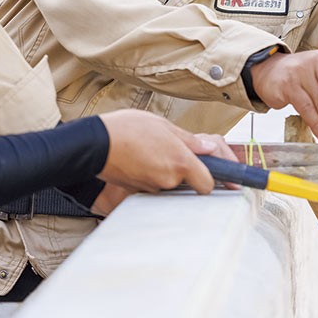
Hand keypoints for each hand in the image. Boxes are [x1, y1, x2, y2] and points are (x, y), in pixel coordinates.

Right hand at [89, 132, 239, 213]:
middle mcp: (168, 179)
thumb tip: (209, 148)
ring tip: (154, 150)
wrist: (94, 144)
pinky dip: (153, 174)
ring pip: (170, 183)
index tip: (224, 181)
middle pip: (188, 182)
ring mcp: (152, 188)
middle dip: (187, 170)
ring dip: (168, 170)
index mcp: (180, 161)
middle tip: (175, 152)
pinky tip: (143, 159)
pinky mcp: (137, 191)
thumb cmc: (127, 129)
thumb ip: (189, 140)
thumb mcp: (163, 125)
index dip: (215, 180)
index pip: (208, 183)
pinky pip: (153, 184)